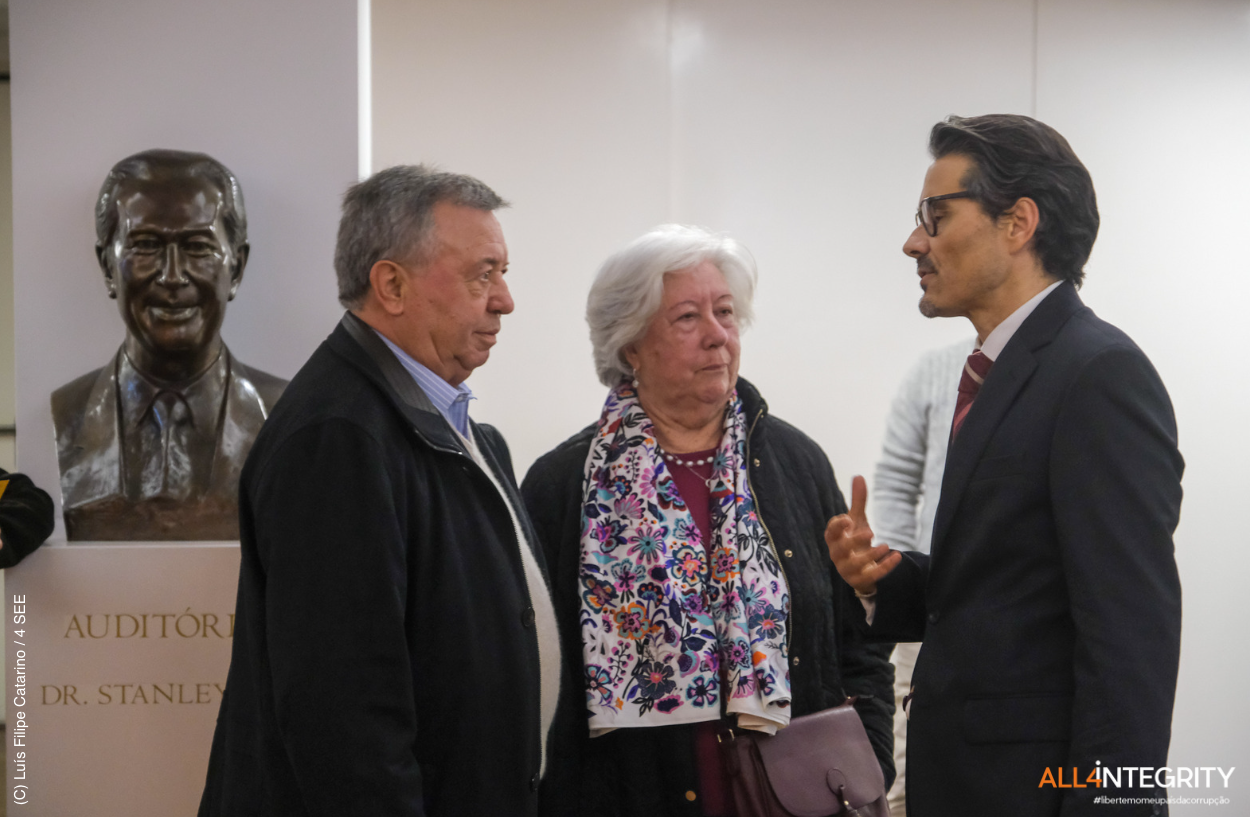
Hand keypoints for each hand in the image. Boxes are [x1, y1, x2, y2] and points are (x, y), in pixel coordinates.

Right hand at [824, 475, 900, 594]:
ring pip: (855, 564)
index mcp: (834, 539)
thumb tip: (858, 476)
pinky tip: (896, 556)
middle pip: (840, 549)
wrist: (860, 569)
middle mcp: (837, 554)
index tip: (847, 519)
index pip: (830, 533)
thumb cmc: (855, 540)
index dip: (837, 526)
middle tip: (870, 532)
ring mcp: (848, 569)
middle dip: (854, 541)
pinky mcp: (861, 579)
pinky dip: (884, 567)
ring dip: (871, 555)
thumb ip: (858, 501)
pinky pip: (872, 575)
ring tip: (886, 545)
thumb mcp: (857, 521)